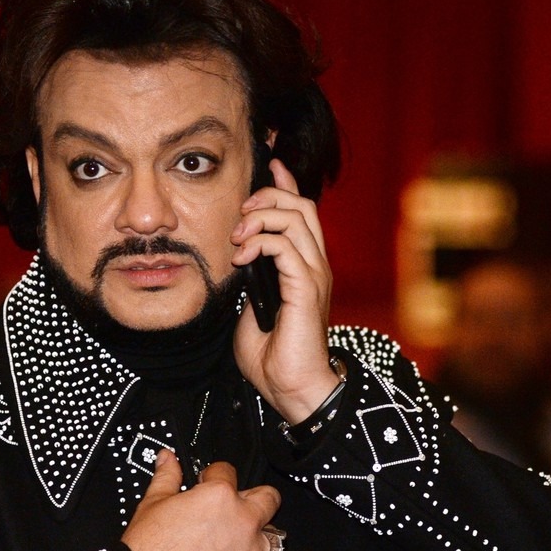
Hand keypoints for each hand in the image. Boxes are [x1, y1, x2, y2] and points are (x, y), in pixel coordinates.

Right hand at [122, 451, 281, 550]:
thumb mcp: (152, 504)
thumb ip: (166, 477)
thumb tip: (168, 458)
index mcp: (219, 495)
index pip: (228, 471)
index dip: (214, 476)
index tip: (208, 484)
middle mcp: (242, 520)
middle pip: (269, 498)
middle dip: (255, 499)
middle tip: (235, 509)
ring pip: (273, 538)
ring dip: (258, 539)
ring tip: (237, 545)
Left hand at [231, 158, 341, 423]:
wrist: (292, 388)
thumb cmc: (273, 356)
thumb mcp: (252, 310)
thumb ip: (248, 283)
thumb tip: (235, 263)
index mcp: (303, 267)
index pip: (300, 212)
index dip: (284, 182)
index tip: (267, 162)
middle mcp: (314, 265)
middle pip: (301, 205)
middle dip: (267, 195)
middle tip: (240, 211)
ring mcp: (314, 274)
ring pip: (296, 217)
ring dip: (260, 216)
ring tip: (237, 238)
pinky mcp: (306, 288)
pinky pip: (286, 245)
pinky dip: (260, 242)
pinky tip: (242, 257)